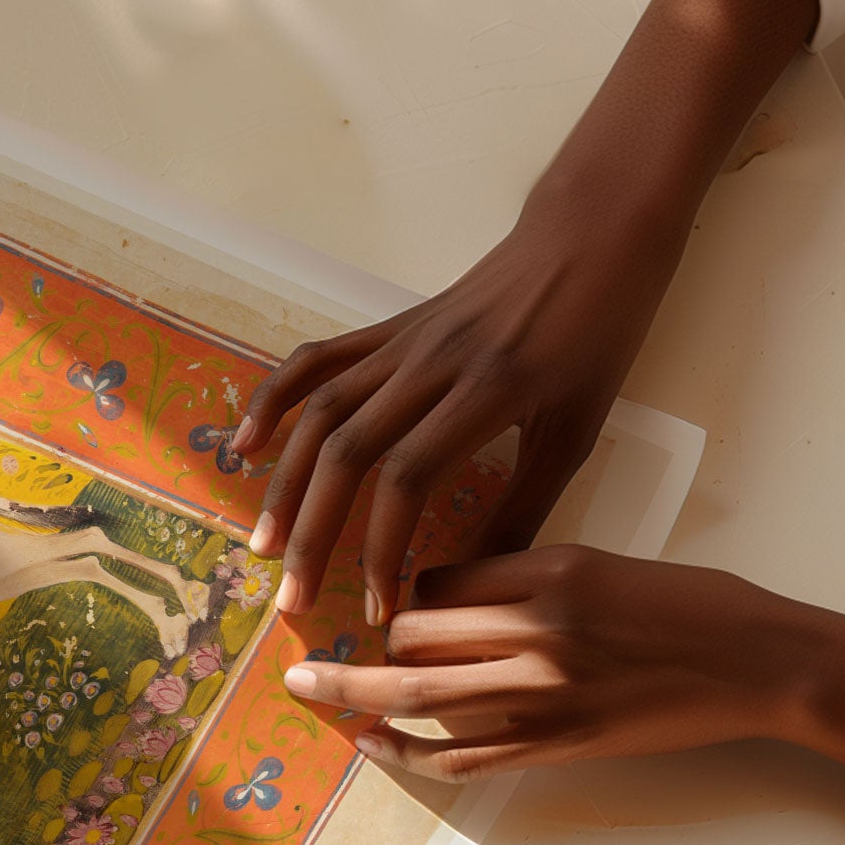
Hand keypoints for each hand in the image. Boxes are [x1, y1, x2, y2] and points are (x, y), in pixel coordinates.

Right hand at [232, 197, 680, 621]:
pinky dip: (274, 401)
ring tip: (264, 545)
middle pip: (348, 452)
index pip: (408, 478)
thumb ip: (524, 506)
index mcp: (488, 391)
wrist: (590, 235)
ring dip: (285, 485)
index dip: (382, 549)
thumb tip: (476, 582)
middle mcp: (432, 363)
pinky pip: (318, 362)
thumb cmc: (597, 335)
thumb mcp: (577, 429)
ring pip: (321, 414)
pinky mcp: (389, 327)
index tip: (378, 609)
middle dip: (313, 534)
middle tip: (294, 599)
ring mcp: (402, 341)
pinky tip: (246, 447)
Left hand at [283, 546, 844, 814]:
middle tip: (323, 646)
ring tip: (306, 689)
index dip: (408, 592)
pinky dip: (406, 752)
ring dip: (355, 695)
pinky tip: (370, 744)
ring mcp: (545, 695)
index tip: (394, 603)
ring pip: (420, 696)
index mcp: (549, 571)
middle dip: (373, 644)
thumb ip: (522, 576)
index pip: (439, 578)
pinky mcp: (557, 745)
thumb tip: (442, 595)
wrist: (762, 663)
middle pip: (414, 635)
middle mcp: (538, 632)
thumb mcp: (600, 562)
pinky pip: (462, 756)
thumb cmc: (689, 604)